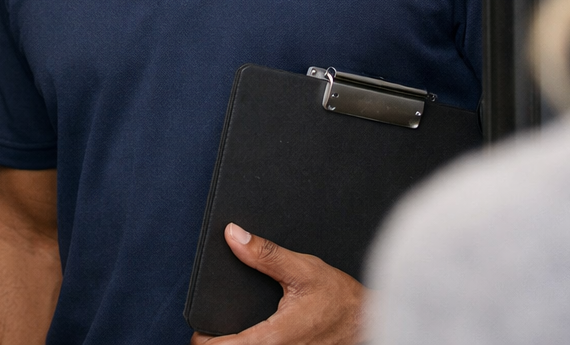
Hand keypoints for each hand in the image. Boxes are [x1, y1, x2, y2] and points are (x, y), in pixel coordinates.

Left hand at [190, 223, 364, 344]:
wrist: (370, 320)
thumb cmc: (342, 300)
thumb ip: (265, 254)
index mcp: (274, 338)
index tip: (199, 326)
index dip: (203, 338)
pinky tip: (256, 334)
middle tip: (213, 326)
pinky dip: (255, 344)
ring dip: (239, 343)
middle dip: (219, 342)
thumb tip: (234, 236)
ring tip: (232, 330)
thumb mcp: (303, 270)